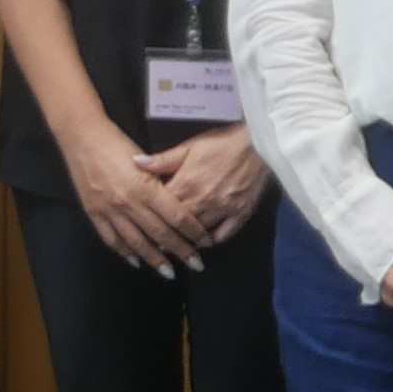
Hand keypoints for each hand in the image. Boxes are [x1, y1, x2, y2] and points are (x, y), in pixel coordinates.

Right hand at [69, 129, 210, 274]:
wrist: (81, 136)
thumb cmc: (117, 143)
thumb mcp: (145, 159)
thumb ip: (161, 181)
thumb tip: (179, 202)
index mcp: (145, 187)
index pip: (177, 216)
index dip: (193, 232)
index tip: (205, 243)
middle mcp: (129, 203)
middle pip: (161, 233)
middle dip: (181, 251)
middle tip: (197, 265)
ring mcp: (110, 210)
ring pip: (137, 242)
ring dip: (155, 259)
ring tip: (169, 272)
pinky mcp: (93, 212)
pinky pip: (111, 239)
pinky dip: (124, 252)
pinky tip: (135, 261)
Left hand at [135, 126, 271, 247]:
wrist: (258, 144)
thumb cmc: (220, 143)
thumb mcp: (188, 147)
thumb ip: (162, 160)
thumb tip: (135, 162)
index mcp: (185, 184)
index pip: (161, 208)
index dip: (151, 218)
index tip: (142, 227)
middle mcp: (202, 201)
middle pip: (178, 226)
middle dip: (166, 236)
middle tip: (156, 246)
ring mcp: (222, 210)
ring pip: (199, 233)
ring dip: (187, 241)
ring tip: (176, 248)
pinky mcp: (241, 214)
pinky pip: (225, 234)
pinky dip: (213, 240)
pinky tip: (206, 243)